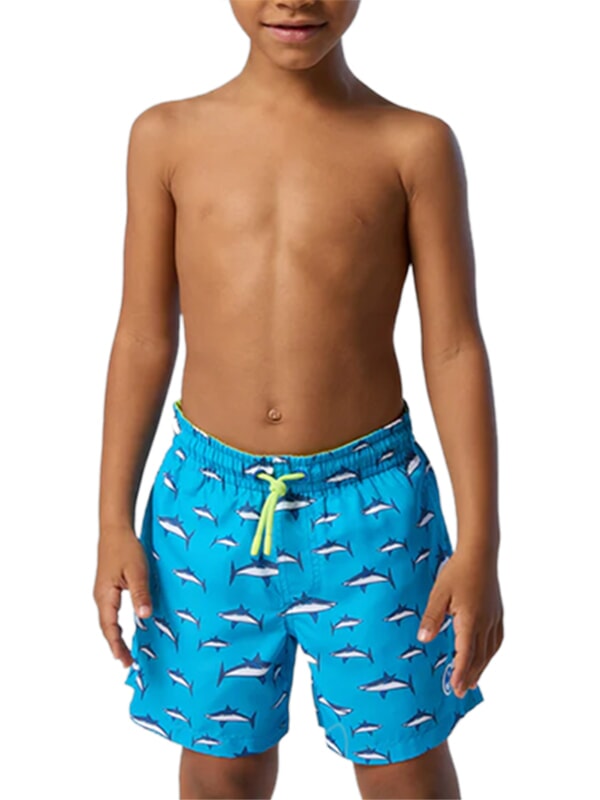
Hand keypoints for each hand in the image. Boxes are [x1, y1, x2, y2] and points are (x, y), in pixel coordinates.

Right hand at [93, 527, 152, 667]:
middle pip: (106, 627)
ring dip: (115, 636)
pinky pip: (111, 612)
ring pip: (108, 620)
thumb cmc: (125, 548)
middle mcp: (101, 597)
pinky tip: (125, 628)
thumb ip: (140, 594)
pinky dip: (116, 625)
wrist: (115, 530)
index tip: (123, 660)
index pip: (109, 627)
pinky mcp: (108, 587)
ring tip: (125, 651)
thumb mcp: (137, 571)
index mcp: (105, 596)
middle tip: (127, 662)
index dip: (116, 645)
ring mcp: (103, 593)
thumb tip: (144, 617)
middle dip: (116, 645)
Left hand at [416, 547, 502, 697]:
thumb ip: (432, 617)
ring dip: (481, 667)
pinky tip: (487, 655)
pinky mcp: (497, 612)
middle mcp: (485, 623)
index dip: (460, 673)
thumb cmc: (457, 572)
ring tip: (474, 680)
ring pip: (489, 650)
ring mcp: (494, 618)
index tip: (456, 689)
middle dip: (470, 676)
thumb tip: (424, 639)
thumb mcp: (439, 593)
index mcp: (470, 620)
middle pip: (479, 657)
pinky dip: (491, 652)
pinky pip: (497, 639)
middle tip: (462, 692)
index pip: (465, 654)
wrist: (480, 554)